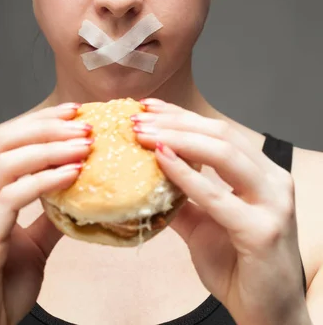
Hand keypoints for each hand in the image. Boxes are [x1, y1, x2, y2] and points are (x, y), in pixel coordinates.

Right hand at [0, 103, 92, 324]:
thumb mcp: (30, 245)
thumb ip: (48, 218)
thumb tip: (76, 195)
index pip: (5, 139)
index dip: (40, 120)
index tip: (74, 112)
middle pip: (3, 140)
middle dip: (46, 126)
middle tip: (84, 124)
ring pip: (6, 162)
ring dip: (50, 148)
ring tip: (84, 144)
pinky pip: (12, 198)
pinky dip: (45, 180)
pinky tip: (72, 174)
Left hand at [132, 98, 305, 324]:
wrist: (268, 316)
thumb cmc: (240, 267)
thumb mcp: (203, 225)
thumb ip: (180, 198)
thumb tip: (146, 175)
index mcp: (261, 173)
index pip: (219, 132)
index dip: (182, 116)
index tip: (149, 107)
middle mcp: (272, 180)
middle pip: (221, 134)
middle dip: (175, 122)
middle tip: (138, 119)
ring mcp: (273, 203)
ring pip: (223, 153)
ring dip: (177, 138)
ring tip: (143, 134)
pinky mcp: (262, 230)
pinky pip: (218, 196)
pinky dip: (187, 174)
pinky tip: (162, 160)